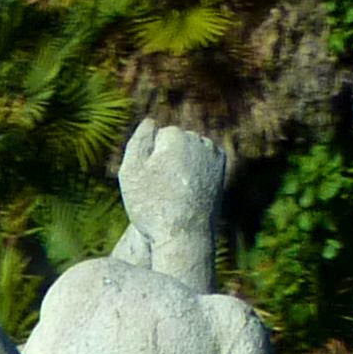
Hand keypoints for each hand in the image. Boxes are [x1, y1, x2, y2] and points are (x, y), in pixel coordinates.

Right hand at [114, 121, 226, 290]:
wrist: (184, 233)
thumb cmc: (151, 205)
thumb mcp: (131, 173)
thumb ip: (138, 141)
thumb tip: (151, 121)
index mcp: (174, 136)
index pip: (156, 137)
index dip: (148, 160)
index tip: (148, 182)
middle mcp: (197, 139)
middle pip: (174, 142)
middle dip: (167, 159)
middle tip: (160, 190)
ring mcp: (212, 152)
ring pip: (189, 151)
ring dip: (181, 165)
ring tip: (174, 191)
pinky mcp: (221, 166)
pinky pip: (201, 161)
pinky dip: (194, 171)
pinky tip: (187, 188)